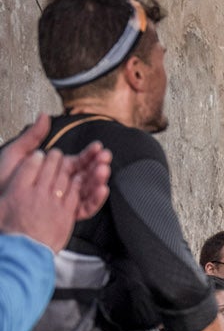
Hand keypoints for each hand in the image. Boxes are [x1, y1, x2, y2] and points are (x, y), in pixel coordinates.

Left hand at [0, 115, 111, 251]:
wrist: (0, 207)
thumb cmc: (4, 182)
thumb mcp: (16, 154)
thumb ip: (33, 136)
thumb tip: (44, 116)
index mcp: (54, 170)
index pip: (78, 160)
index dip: (90, 153)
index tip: (98, 147)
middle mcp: (63, 184)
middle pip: (87, 174)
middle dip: (98, 164)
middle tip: (105, 158)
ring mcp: (66, 199)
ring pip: (89, 189)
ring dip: (99, 179)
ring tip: (103, 171)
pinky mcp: (68, 214)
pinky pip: (86, 207)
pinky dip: (96, 199)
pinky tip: (101, 189)